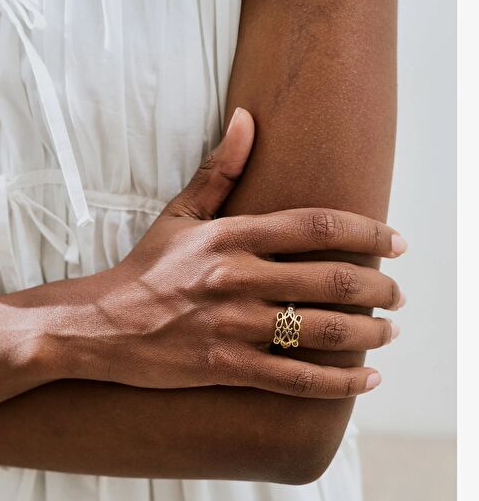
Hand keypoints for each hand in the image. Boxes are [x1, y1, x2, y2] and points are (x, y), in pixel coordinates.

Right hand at [56, 108, 404, 398]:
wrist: (101, 325)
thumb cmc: (146, 268)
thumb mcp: (180, 214)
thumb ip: (220, 169)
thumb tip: (248, 117)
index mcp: (232, 235)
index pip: (317, 226)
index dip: (368, 232)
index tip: (397, 242)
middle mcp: (238, 277)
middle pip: (331, 280)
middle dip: (378, 287)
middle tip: (398, 293)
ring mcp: (233, 325)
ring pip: (321, 330)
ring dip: (368, 333)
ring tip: (389, 331)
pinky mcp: (227, 366)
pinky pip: (296, 379)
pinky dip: (338, 383)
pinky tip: (368, 380)